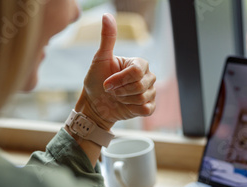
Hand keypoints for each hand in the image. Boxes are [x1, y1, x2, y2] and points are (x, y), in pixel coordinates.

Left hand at [75, 13, 155, 129]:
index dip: (120, 79)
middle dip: (121, 91)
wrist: (96, 104)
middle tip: (112, 91)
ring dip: (125, 100)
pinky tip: (126, 105)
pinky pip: (146, 109)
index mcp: (139, 63)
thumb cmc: (97, 80)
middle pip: (140, 85)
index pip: (136, 71)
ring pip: (142, 98)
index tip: (107, 83)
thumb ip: (107, 38)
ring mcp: (150, 92)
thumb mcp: (100, 59)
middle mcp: (148, 76)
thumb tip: (107, 16)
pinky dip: (133, 109)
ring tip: (119, 98)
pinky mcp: (149, 106)